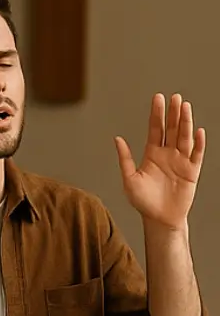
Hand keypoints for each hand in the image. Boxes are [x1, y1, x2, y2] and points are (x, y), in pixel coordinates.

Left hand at [115, 93, 205, 231]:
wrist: (159, 219)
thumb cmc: (143, 201)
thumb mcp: (129, 179)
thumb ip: (125, 159)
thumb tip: (117, 139)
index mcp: (152, 154)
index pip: (156, 129)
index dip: (157, 114)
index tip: (158, 98)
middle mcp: (168, 154)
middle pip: (172, 129)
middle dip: (173, 113)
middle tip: (175, 97)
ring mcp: (181, 161)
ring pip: (185, 137)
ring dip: (185, 122)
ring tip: (185, 106)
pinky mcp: (192, 171)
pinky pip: (197, 155)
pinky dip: (199, 143)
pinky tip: (198, 131)